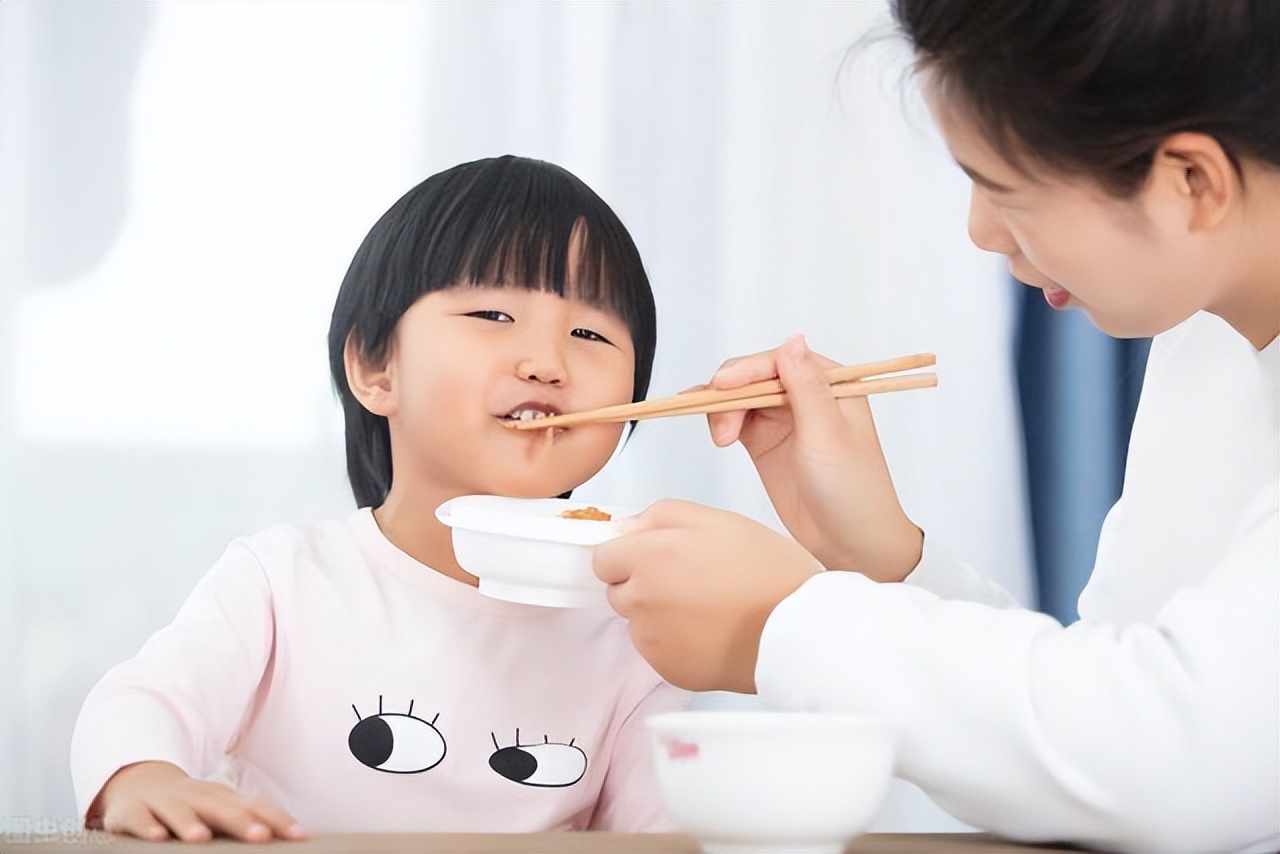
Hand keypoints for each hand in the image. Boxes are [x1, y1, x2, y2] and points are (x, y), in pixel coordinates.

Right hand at [92, 760, 305, 842]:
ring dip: (190, 823)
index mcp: (221, 798)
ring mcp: (164, 801)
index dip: (276, 820)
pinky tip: (155, 837)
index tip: (298, 836)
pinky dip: (146, 826)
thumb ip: (250, 820)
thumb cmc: (191, 803)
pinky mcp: (133, 810)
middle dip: (241, 822)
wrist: (138, 780)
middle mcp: (196, 797)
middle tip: (260, 838)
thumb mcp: (220, 809)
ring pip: (178, 811)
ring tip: (202, 838)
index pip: (254, 808)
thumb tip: (295, 836)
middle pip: (221, 808)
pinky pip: (139, 817)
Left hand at [594, 499, 821, 692]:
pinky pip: (657, 650)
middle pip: (617, 590)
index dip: (629, 554)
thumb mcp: (717, 519)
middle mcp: (642, 600)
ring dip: (658, 614)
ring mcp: (652, 639)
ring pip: (637, 622)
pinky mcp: (668, 669)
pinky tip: (709, 631)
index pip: (603, 558)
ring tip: (706, 606)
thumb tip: (628, 527)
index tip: (653, 556)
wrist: (797, 629)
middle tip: (689, 579)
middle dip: (642, 583)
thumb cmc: (767, 572)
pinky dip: (675, 642)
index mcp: (650, 557)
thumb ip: (662, 515)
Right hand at [706, 335, 922, 581]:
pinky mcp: (764, 441)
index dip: (745, 370)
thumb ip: (806, 388)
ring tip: (722, 442)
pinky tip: (710, 430)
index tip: (720, 387)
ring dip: (721, 410)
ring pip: (739, 396)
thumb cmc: (853, 490)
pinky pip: (734, 419)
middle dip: (730, 395)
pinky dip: (717, 420)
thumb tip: (792, 341)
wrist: (852, 542)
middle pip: (752, 376)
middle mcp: (805, 395)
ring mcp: (783, 418)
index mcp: (830, 384)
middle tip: (722, 430)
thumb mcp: (827, 435)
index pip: (778, 361)